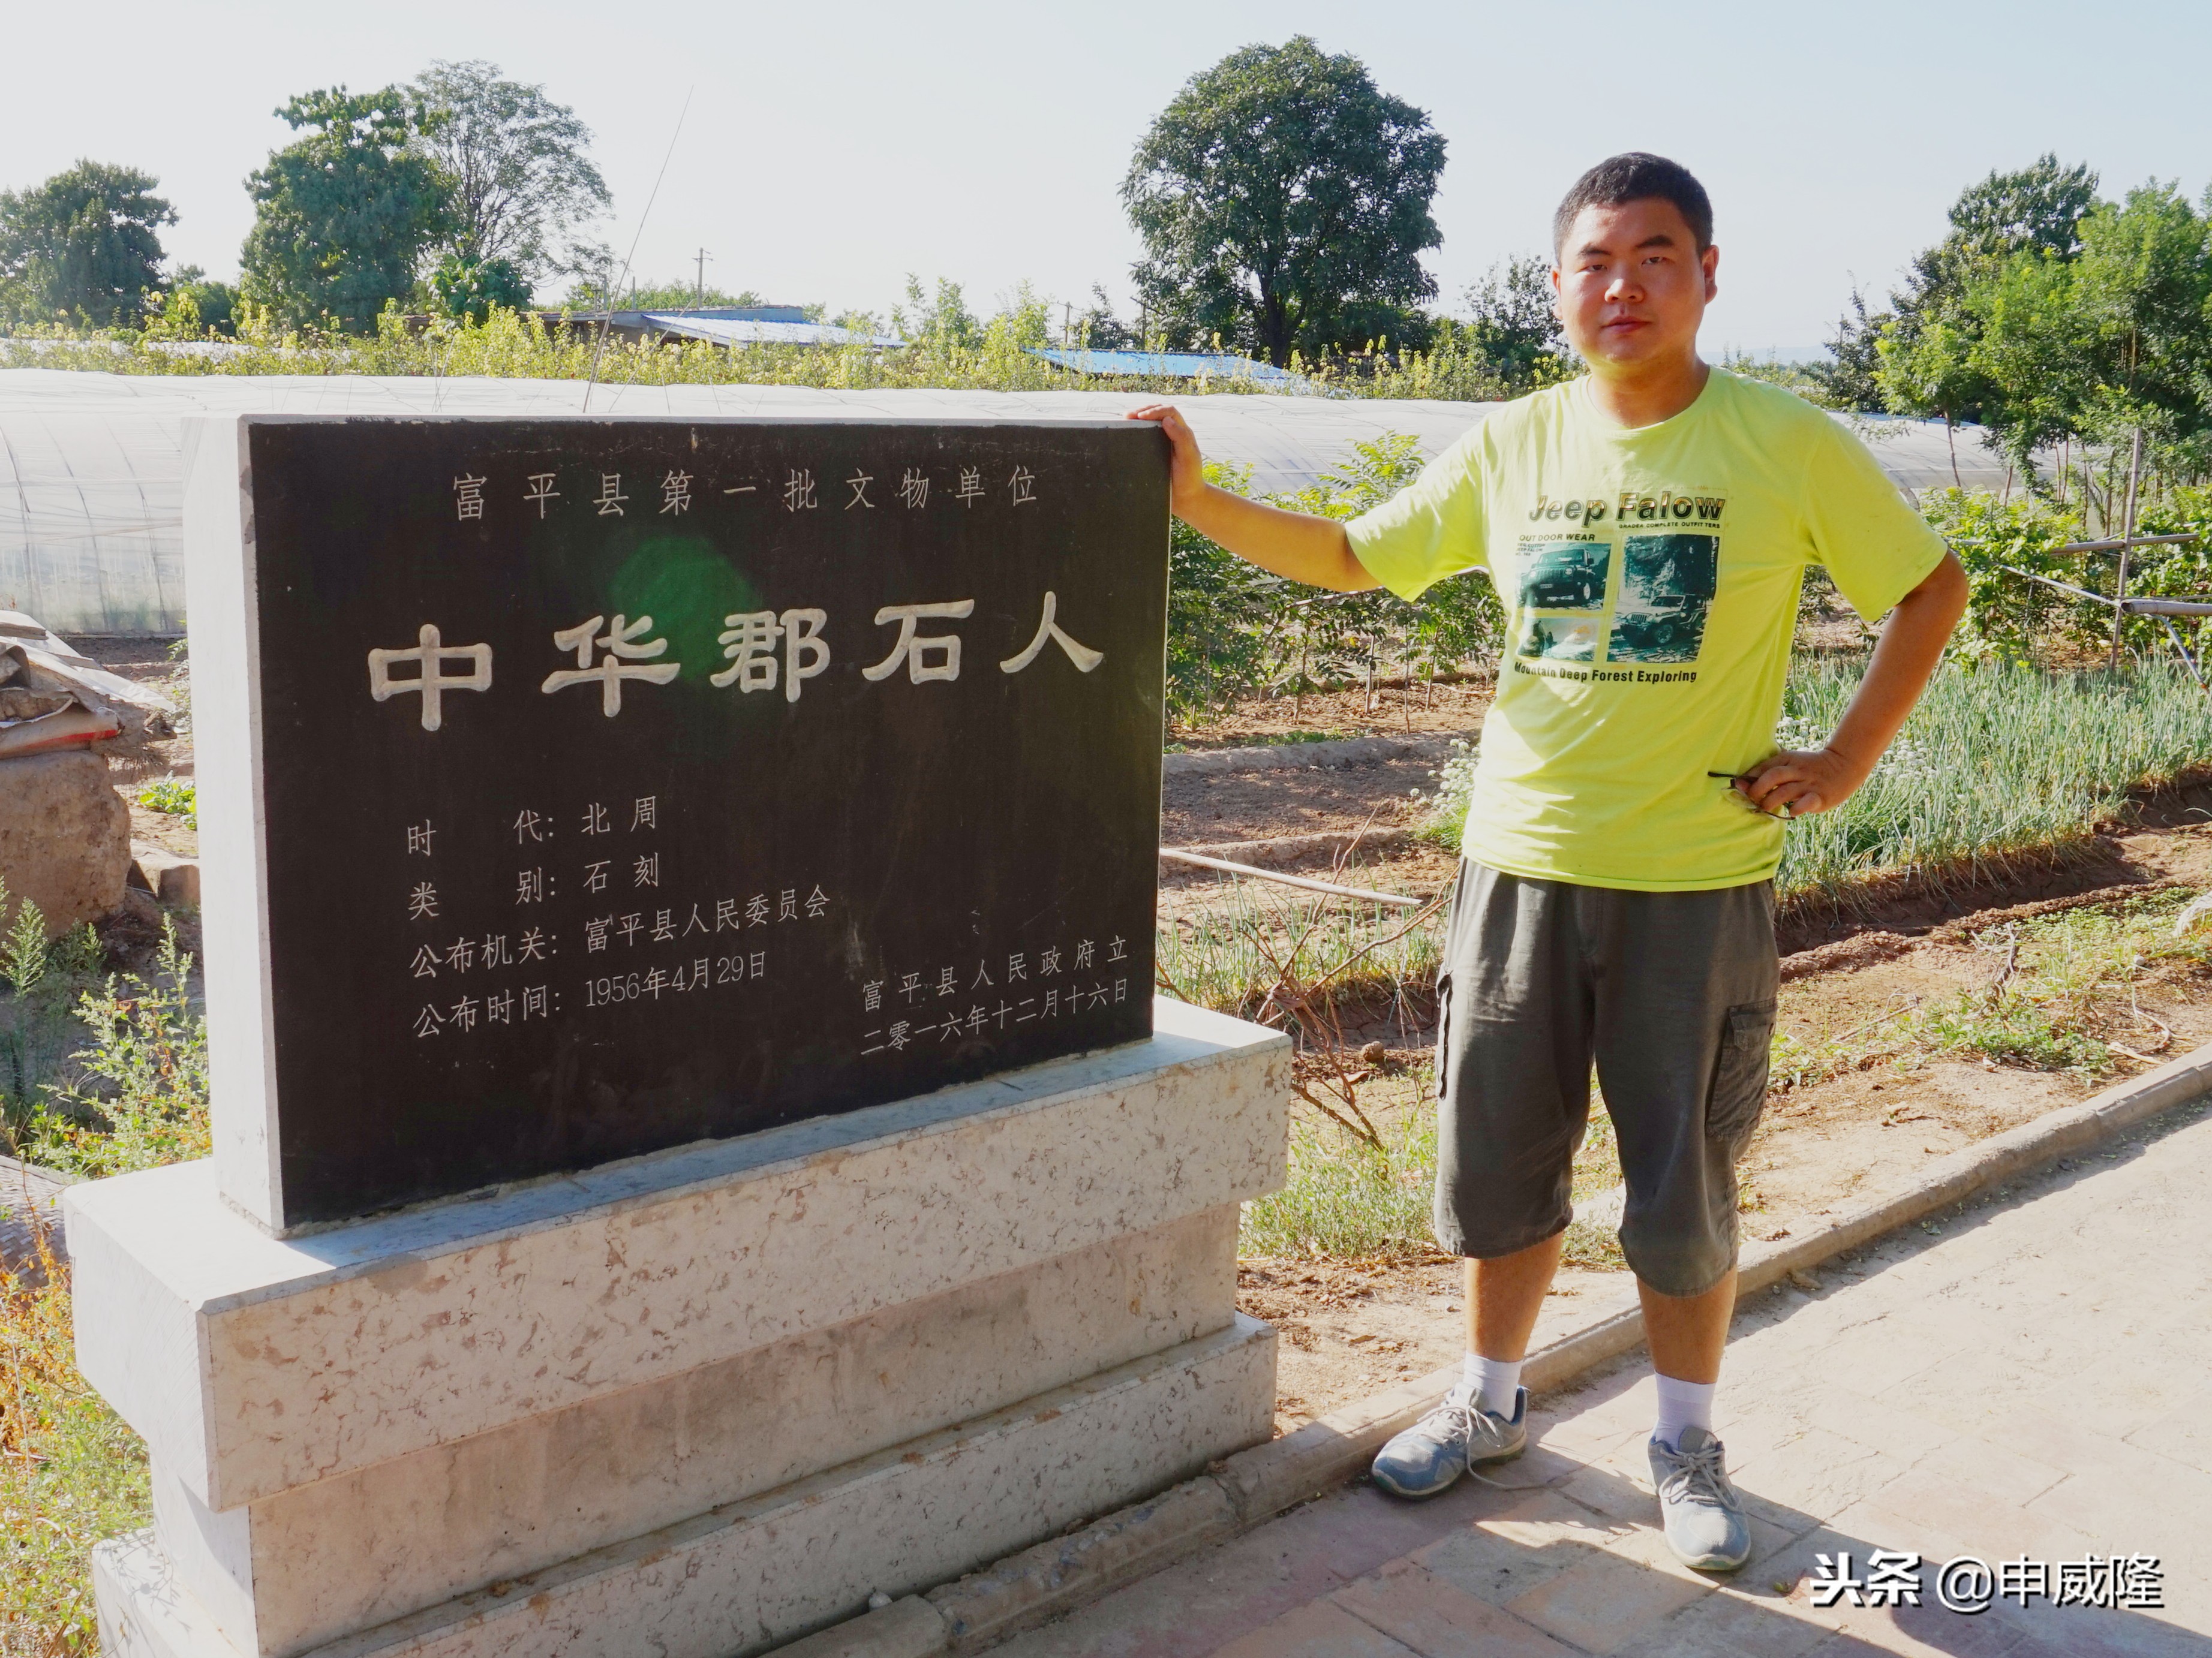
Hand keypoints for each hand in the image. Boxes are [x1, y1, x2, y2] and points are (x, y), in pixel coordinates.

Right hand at [1125, 403, 1205, 516]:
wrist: (1186, 499)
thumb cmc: (1189, 479)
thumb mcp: (1188, 458)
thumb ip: (1181, 438)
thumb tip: (1166, 419)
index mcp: (1182, 433)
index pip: (1169, 412)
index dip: (1155, 410)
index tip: (1141, 417)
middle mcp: (1172, 434)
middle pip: (1158, 414)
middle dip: (1143, 410)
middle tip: (1127, 416)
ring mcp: (1162, 443)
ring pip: (1150, 423)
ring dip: (1137, 418)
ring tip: (1124, 419)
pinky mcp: (1153, 453)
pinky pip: (1144, 437)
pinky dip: (1135, 431)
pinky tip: (1125, 432)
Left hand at [1736, 746, 1869, 816]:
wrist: (1843, 766)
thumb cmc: (1809, 768)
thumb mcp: (1791, 762)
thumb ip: (1770, 770)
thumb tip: (1741, 783)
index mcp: (1787, 760)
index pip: (1763, 768)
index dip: (1749, 779)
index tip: (1739, 788)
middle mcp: (1797, 770)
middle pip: (1772, 777)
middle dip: (1757, 790)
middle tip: (1752, 800)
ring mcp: (1809, 783)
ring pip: (1785, 791)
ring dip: (1771, 801)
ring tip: (1765, 808)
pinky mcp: (1820, 796)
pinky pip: (1806, 802)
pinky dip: (1796, 808)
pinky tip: (1791, 812)